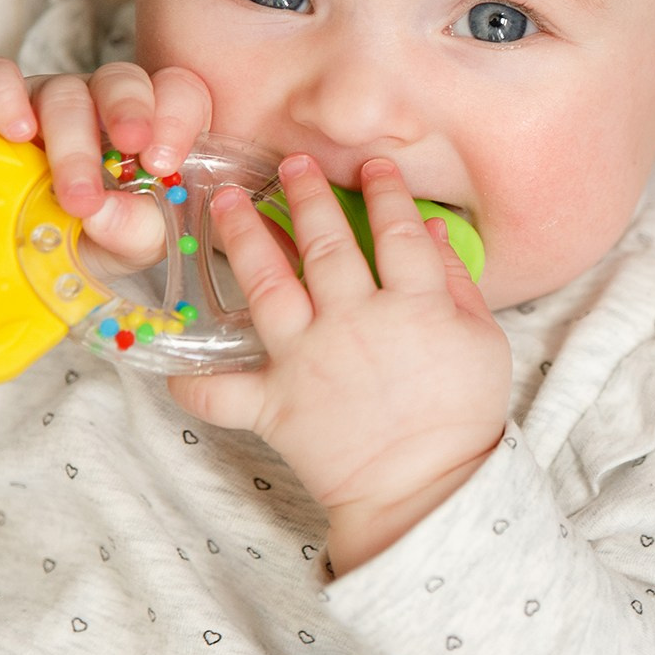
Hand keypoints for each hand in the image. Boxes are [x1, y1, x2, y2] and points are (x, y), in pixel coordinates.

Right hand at [0, 57, 212, 277]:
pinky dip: (1, 97)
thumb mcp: (140, 241)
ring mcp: (55, 99)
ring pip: (64, 91)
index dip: (175, 120)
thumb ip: (138, 229)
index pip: (178, 93)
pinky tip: (14, 132)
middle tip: (132, 158)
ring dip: (71, 143)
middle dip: (127, 118)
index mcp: (158, 122)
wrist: (58, 254)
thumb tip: (104, 212)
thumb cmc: (114, 235)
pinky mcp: (2, 104)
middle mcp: (108, 101)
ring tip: (74, 193)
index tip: (163, 163)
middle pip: (120, 82)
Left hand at [167, 153, 511, 574]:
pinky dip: (190, 380)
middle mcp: (352, 320)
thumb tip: (433, 231)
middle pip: (325, 243)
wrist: (426, 490)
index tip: (373, 166)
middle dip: (306, 195)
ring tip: (226, 201)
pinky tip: (169, 360)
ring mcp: (306, 360)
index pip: (396, 231)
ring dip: (242, 239)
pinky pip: (221, 392)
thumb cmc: (463, 417)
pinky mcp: (274, 405)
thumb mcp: (484, 342)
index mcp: (412, 305)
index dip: (385, 192)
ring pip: (266, 286)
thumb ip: (459, 284)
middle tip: (291, 164)